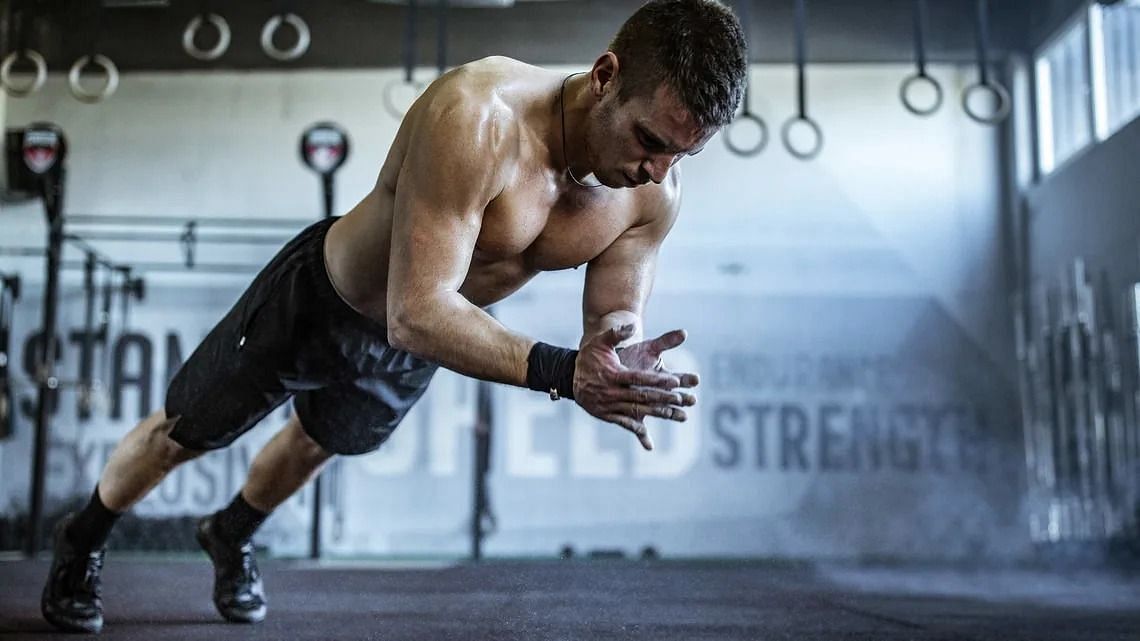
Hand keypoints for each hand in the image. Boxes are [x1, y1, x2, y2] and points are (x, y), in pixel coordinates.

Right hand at [573, 324, 697, 450]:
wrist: (567, 375)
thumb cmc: (588, 356)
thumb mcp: (600, 342)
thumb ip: (616, 333)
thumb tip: (632, 326)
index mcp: (612, 374)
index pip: (639, 378)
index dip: (657, 380)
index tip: (674, 381)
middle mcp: (610, 392)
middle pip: (641, 396)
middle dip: (662, 398)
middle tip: (681, 398)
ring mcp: (607, 405)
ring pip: (635, 411)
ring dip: (656, 413)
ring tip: (675, 414)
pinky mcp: (604, 415)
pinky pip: (622, 423)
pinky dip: (635, 429)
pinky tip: (648, 434)